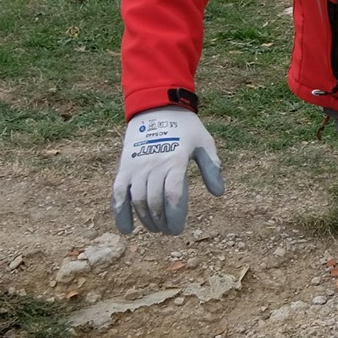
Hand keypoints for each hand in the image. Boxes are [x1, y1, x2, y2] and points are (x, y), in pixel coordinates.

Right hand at [113, 107, 224, 233]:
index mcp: (175, 160)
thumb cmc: (185, 127)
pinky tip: (127, 229)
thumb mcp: (204, 142)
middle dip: (162, 221)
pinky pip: (118, 193)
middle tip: (169, 230)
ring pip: (138, 200)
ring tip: (155, 228)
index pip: (174, 195)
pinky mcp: (124, 167)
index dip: (176, 215)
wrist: (157, 107)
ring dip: (146, 219)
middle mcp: (154, 165)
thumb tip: (219, 193)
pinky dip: (120, 213)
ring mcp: (136, 166)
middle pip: (155, 202)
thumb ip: (212, 167)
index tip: (179, 228)